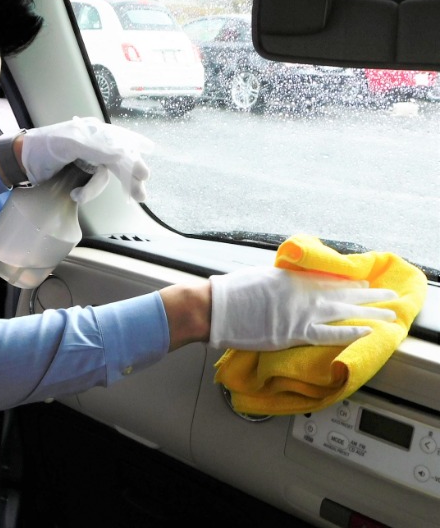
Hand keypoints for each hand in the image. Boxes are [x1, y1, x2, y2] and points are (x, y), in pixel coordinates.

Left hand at [20, 117, 153, 203]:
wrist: (21, 160)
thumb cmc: (44, 146)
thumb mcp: (70, 143)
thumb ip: (97, 147)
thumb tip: (122, 154)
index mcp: (95, 132)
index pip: (121, 145)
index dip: (134, 158)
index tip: (144, 174)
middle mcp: (95, 145)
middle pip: (119, 162)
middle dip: (129, 178)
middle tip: (140, 194)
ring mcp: (88, 160)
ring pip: (104, 177)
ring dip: (94, 189)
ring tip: (78, 196)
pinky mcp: (80, 174)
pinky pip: (93, 184)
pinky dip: (87, 192)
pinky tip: (75, 195)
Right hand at [208, 267, 397, 350]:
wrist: (218, 308)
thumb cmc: (234, 292)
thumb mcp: (262, 276)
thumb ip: (283, 281)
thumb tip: (295, 284)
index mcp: (294, 278)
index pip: (330, 279)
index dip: (351, 282)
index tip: (365, 282)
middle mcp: (303, 293)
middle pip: (344, 293)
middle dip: (370, 294)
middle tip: (389, 295)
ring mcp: (301, 313)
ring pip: (344, 311)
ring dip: (370, 312)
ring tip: (390, 313)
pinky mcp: (295, 333)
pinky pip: (330, 333)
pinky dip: (350, 331)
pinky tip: (367, 331)